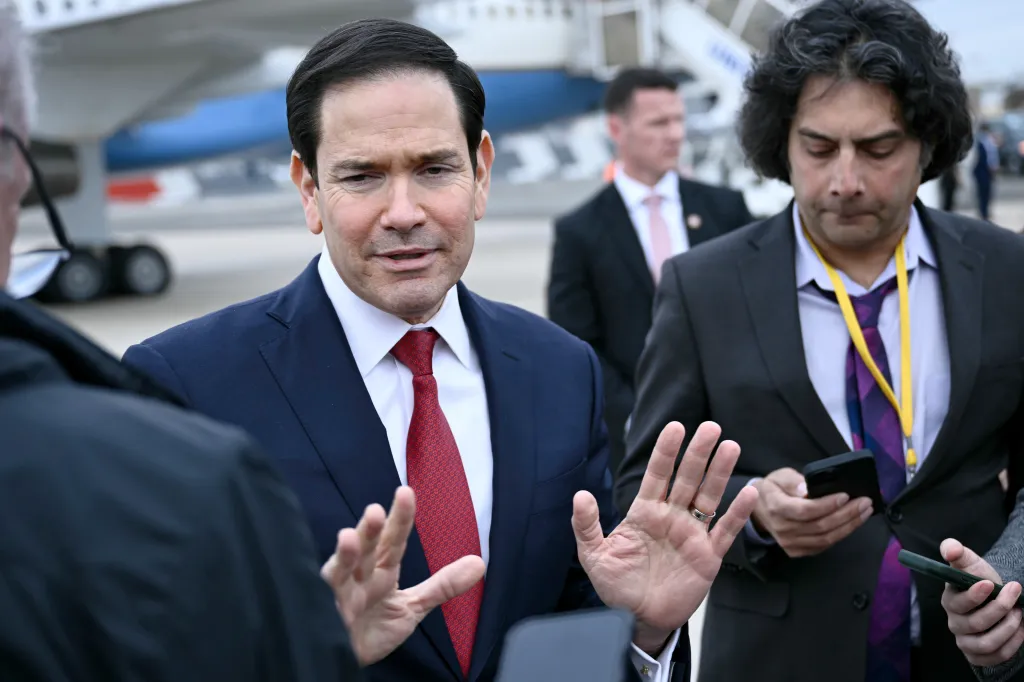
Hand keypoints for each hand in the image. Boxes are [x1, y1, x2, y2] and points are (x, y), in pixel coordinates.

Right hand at [321, 486, 485, 665]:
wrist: (350, 658)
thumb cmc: (375, 628)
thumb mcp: (414, 606)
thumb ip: (442, 586)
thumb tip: (480, 563)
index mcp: (382, 568)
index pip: (394, 539)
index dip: (400, 518)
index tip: (406, 492)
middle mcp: (360, 573)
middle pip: (367, 546)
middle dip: (370, 530)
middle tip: (376, 512)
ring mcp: (342, 591)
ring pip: (341, 567)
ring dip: (346, 553)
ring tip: (348, 537)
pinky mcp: (326, 611)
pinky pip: (326, 596)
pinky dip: (327, 586)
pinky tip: (330, 576)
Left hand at [571, 421, 758, 653]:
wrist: (638, 619)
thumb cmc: (616, 586)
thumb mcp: (594, 556)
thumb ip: (586, 526)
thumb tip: (580, 494)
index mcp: (645, 512)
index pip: (658, 475)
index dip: (666, 452)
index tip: (674, 427)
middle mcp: (671, 517)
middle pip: (688, 479)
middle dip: (698, 453)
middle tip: (710, 427)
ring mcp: (691, 535)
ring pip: (709, 497)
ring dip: (720, 473)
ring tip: (730, 446)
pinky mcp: (708, 557)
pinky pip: (725, 531)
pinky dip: (738, 513)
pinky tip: (749, 493)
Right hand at [750, 467, 871, 557]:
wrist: (759, 510)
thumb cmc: (773, 489)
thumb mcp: (779, 476)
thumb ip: (793, 481)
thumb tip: (806, 489)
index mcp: (776, 507)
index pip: (805, 510)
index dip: (827, 505)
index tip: (845, 495)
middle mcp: (783, 529)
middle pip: (820, 526)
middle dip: (847, 514)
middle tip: (865, 502)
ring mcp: (790, 543)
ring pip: (826, 538)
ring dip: (849, 526)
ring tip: (864, 512)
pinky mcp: (797, 551)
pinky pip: (824, 546)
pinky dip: (841, 535)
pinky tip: (852, 523)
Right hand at [940, 538, 1023, 666]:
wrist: (993, 599)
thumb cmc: (980, 580)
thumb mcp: (970, 562)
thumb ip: (957, 551)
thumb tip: (949, 550)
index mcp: (949, 601)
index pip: (958, 603)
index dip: (975, 595)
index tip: (991, 584)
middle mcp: (954, 623)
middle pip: (976, 624)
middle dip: (1000, 609)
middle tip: (1015, 594)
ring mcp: (965, 642)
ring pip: (987, 644)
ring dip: (1008, 628)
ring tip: (1019, 613)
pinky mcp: (978, 655)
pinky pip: (996, 656)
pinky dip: (1012, 644)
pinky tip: (1019, 629)